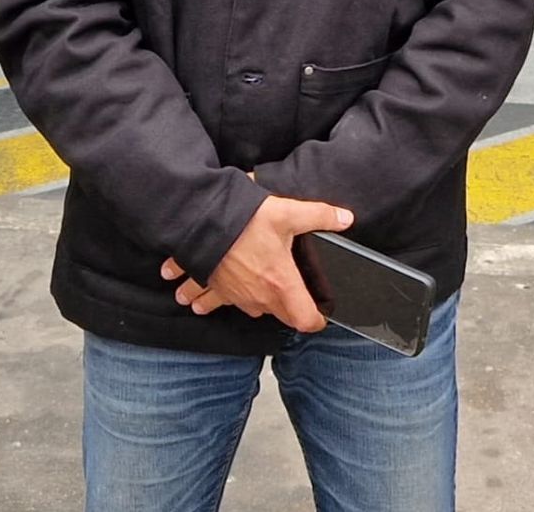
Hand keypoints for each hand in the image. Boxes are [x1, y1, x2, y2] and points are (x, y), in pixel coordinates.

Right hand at [159, 196, 352, 332]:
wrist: (203, 221)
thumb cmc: (246, 221)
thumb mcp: (288, 213)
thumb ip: (320, 216)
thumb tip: (346, 218)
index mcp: (281, 285)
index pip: (305, 320)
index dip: (317, 320)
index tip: (321, 315)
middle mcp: (257, 297)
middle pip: (278, 316)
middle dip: (286, 310)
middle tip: (291, 297)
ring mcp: (233, 294)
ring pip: (244, 309)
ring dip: (244, 306)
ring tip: (248, 297)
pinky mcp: (212, 285)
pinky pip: (206, 298)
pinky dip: (198, 296)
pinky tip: (188, 297)